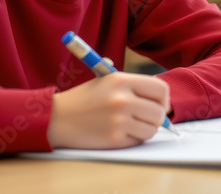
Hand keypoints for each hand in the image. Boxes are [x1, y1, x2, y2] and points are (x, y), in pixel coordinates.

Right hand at [47, 72, 170, 149]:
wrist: (56, 118)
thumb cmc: (83, 99)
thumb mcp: (106, 80)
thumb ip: (132, 85)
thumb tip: (161, 97)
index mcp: (121, 80)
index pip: (160, 88)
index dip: (164, 98)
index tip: (160, 104)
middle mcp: (122, 99)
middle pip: (159, 112)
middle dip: (156, 117)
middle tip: (145, 118)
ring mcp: (119, 120)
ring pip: (152, 129)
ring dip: (145, 129)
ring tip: (131, 124)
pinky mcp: (114, 139)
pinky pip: (138, 140)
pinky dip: (133, 139)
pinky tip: (119, 132)